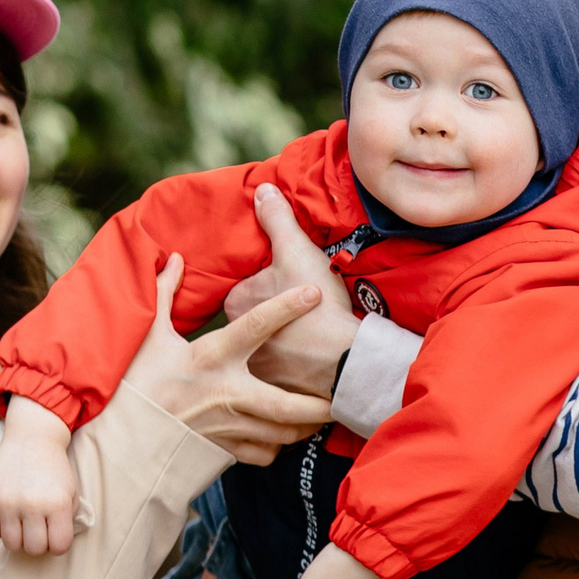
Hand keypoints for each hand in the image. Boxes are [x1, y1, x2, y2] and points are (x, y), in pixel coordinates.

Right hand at [0, 397, 76, 553]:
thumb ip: (67, 521)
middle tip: (38, 525)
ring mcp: (8, 502)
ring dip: (18, 535)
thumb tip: (54, 545)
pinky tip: (6, 515)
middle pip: (33, 549)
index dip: (58, 542)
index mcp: (58, 503)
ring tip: (22, 519)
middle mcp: (32, 504)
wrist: (32, 438)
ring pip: (11, 544)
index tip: (55, 531)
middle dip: (37, 540)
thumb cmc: (54, 470)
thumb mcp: (71, 493)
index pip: (59, 547)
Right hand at [122, 255, 333, 460]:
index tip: (313, 293)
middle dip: (317, 402)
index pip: (256, 327)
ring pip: (280, 432)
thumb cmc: (135, 383)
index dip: (287, 307)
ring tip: (322, 414)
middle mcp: (225, 393)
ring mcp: (226, 427)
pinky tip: (283, 435)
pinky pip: (262, 453)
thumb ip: (164, 294)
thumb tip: (175, 258)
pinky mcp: (222, 451)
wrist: (120, 440)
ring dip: (305, 425)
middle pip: (284, 403)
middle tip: (341, 394)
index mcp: (211, 357)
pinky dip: (277, 446)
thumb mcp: (149, 335)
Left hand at [218, 184, 358, 397]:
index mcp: (235, 304)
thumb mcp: (296, 250)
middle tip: (303, 308)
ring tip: (311, 333)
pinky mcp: (276, 388)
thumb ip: (277, 219)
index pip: (244, 286)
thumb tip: (261, 190)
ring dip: (284, 342)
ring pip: (267, 346)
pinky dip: (296, 366)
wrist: (343, 359)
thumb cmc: (316, 303)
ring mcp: (255, 367)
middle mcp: (236, 338)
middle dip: (273, 313)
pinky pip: (282, 372)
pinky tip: (314, 358)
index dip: (267, 281)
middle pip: (254, 316)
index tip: (288, 280)